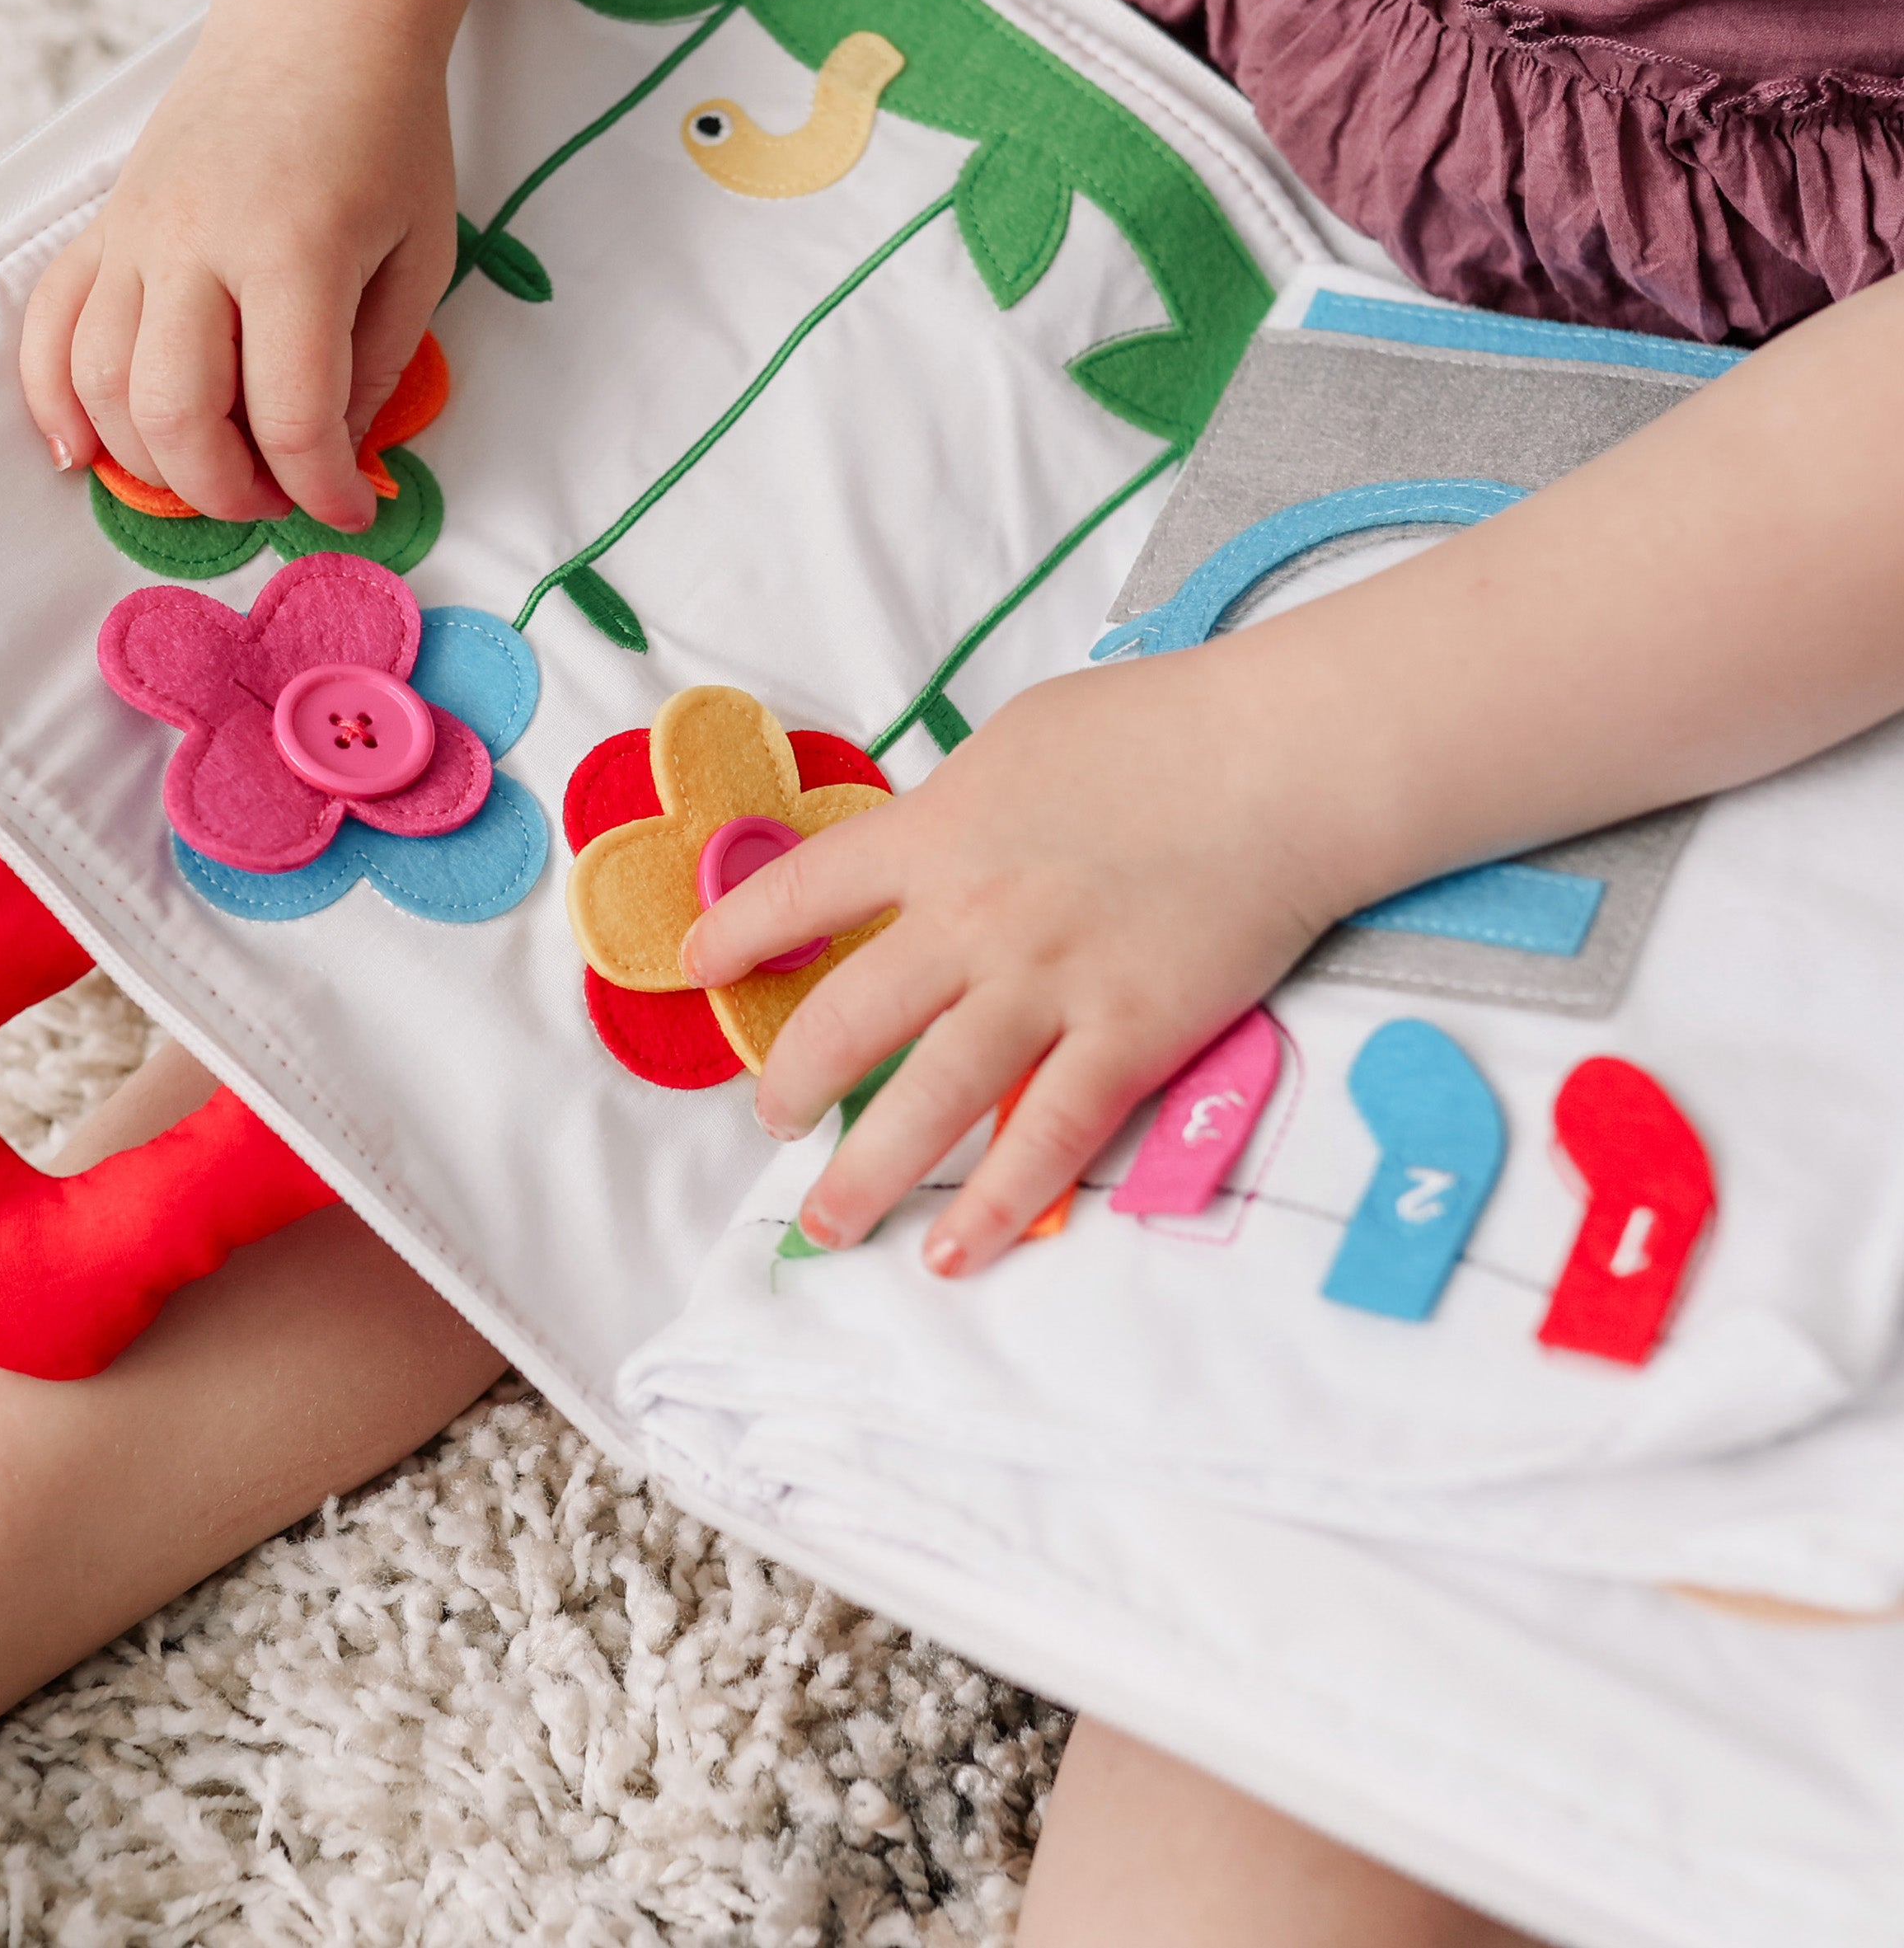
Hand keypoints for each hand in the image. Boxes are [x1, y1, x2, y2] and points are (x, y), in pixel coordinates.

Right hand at [19, 5, 457, 529]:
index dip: (323, 489)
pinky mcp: (101, 226)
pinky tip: (81, 452)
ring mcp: (135, 232)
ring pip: (101, 384)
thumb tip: (333, 457)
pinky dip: (53, 400)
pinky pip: (47, 326)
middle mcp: (197, 243)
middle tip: (274, 499)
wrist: (315, 23)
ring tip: (206, 477)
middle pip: (176, 415)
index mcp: (294, 251)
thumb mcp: (420, 254)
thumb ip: (377, 364)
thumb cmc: (386, 137)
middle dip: (225, 491)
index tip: (350, 509)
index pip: (292, 415)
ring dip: (148, 462)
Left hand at [680, 655, 1349, 1275]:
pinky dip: (1002, 1203)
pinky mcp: (1128, 1037)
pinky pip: (1049, 1136)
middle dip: (792, 1082)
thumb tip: (923, 849)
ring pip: (930, 1098)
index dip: (738, 934)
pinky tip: (956, 1252)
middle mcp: (970, 919)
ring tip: (826, 1223)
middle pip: (848, 1018)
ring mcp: (1047, 985)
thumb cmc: (1158, 725)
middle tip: (772, 1120)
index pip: (804, 891)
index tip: (698, 966)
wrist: (1279, 760)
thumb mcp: (1018, 740)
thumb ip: (957, 806)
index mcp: (935, 832)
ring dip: (867, 1172)